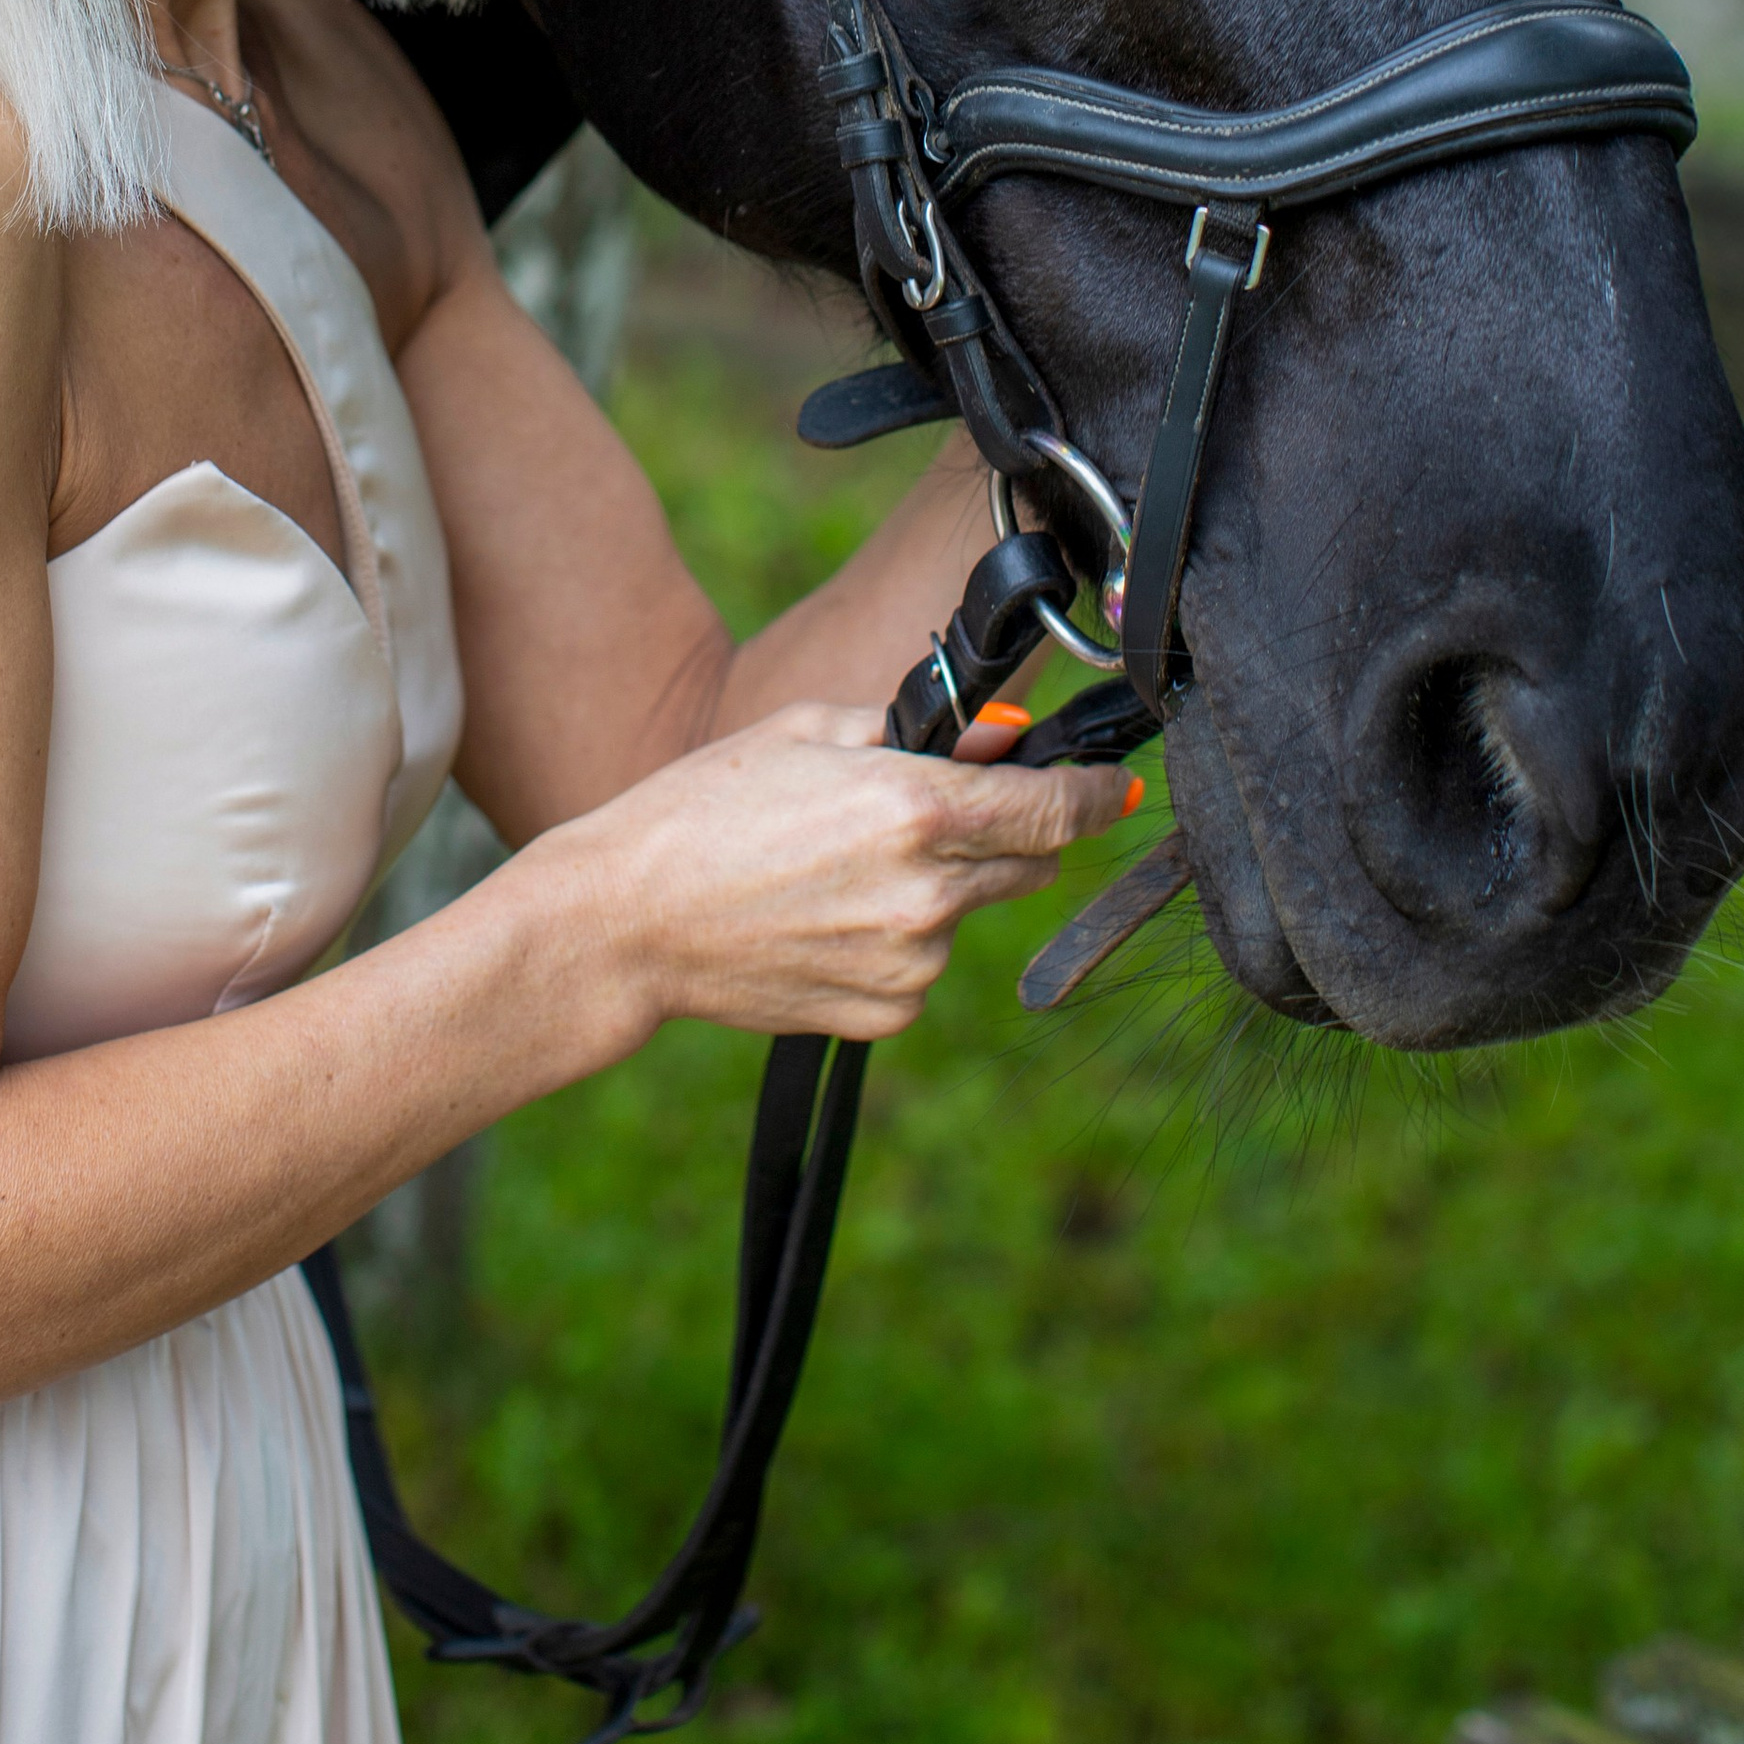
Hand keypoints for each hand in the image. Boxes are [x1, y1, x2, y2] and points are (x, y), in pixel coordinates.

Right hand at [550, 702, 1139, 1045]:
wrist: (629, 922)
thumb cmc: (706, 809)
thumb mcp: (810, 731)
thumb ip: (916, 730)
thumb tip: (997, 739)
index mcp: (920, 809)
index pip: (1058, 808)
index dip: (1096, 794)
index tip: (1114, 788)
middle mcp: (932, 893)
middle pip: (1029, 864)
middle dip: (1004, 833)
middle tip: (924, 814)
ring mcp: (913, 963)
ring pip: (969, 913)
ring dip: (938, 887)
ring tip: (837, 870)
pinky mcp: (887, 1014)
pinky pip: (923, 965)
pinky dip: (897, 941)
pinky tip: (824, 919)